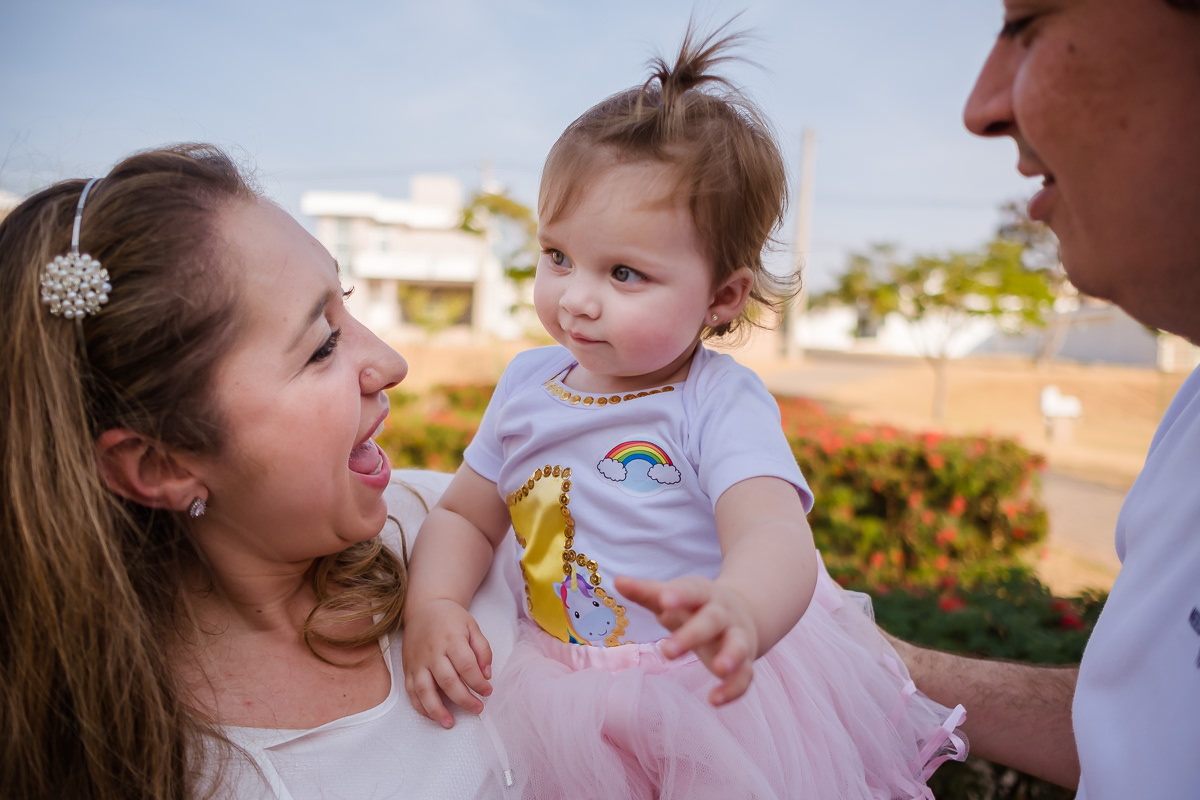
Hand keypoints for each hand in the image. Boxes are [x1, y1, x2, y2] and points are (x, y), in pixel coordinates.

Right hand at [401, 598, 492, 727]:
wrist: (424, 608)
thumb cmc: (451, 618)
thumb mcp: (472, 627)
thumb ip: (483, 650)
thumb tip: (487, 675)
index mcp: (451, 639)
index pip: (466, 666)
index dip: (478, 683)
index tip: (488, 692)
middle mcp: (433, 652)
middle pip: (448, 681)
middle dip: (464, 699)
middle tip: (477, 708)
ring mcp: (418, 661)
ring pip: (425, 690)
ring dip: (437, 710)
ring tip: (450, 723)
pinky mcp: (408, 668)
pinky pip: (411, 691)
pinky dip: (420, 706)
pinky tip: (431, 715)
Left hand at [614, 574, 757, 704]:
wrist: (744, 611)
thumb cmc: (695, 605)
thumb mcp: (674, 596)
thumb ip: (647, 592)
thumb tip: (618, 581)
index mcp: (704, 594)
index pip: (693, 591)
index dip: (680, 594)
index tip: (664, 600)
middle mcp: (724, 614)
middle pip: (712, 620)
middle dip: (692, 635)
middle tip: (667, 651)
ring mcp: (737, 637)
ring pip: (738, 645)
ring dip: (731, 656)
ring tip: (718, 669)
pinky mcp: (744, 662)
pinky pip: (745, 676)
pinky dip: (733, 689)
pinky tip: (714, 700)